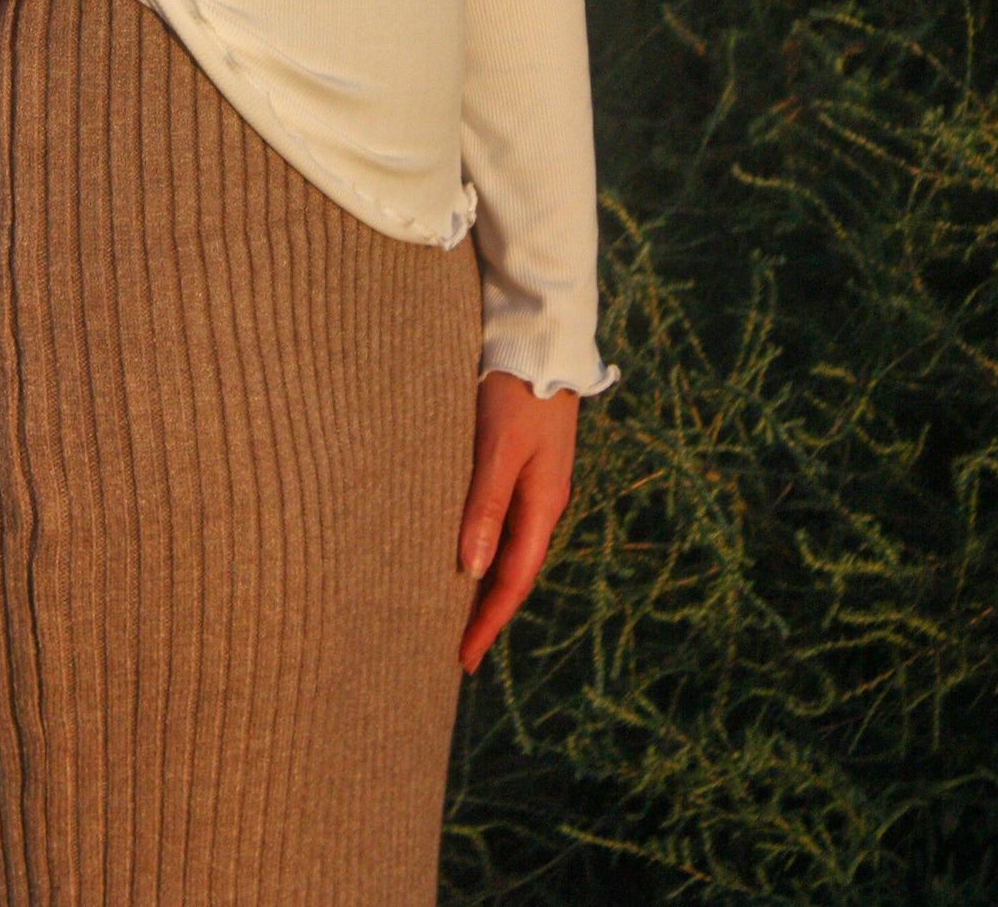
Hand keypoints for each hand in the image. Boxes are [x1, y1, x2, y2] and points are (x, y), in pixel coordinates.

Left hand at [457, 370, 577, 671]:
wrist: (539, 337)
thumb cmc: (516, 391)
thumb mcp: (498, 448)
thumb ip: (486, 506)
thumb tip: (473, 570)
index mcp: (543, 504)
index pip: (513, 581)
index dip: (488, 622)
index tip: (463, 660)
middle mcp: (543, 499)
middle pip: (513, 570)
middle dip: (487, 611)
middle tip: (454, 648)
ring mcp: (535, 480)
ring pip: (509, 546)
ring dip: (485, 580)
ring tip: (454, 610)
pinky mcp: (522, 460)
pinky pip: (504, 519)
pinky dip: (485, 545)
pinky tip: (466, 548)